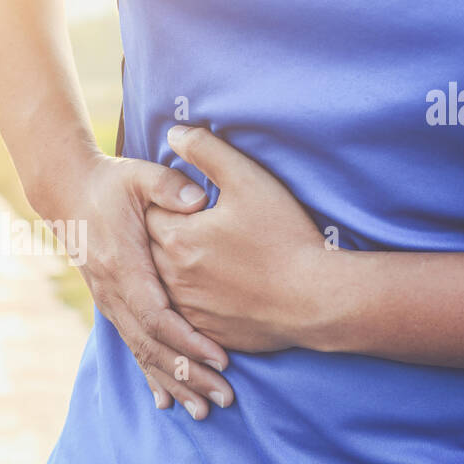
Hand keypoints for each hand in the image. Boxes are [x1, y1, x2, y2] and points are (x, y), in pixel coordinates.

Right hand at [40, 153, 236, 418]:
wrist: (68, 192)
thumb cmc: (111, 183)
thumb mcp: (140, 175)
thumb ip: (169, 187)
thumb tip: (197, 203)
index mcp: (124, 265)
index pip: (157, 314)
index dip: (189, 340)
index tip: (221, 359)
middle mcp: (114, 292)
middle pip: (153, 346)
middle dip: (189, 376)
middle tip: (224, 398)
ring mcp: (110, 302)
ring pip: (142, 353)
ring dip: (174, 384)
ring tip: (203, 411)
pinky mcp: (112, 306)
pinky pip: (133, 347)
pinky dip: (151, 375)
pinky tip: (166, 401)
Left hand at [145, 125, 334, 352]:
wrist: (315, 299)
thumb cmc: (284, 237)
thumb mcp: (248, 180)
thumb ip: (207, 151)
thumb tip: (174, 132)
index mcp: (177, 237)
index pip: (148, 213)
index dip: (161, 203)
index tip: (176, 201)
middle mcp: (172, 276)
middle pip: (149, 250)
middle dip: (161, 236)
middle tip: (183, 227)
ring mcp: (188, 308)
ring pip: (163, 283)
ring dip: (171, 269)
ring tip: (196, 257)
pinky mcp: (205, 331)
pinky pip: (183, 314)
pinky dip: (189, 300)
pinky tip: (210, 289)